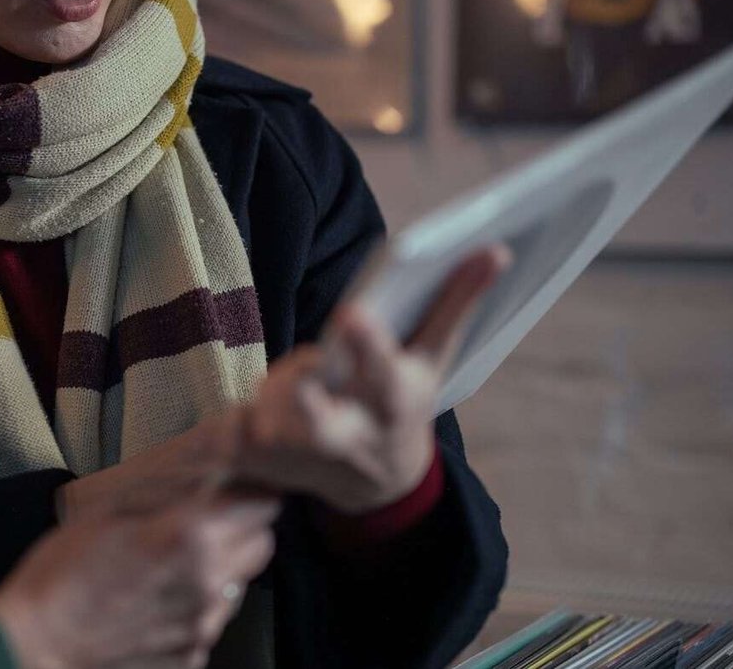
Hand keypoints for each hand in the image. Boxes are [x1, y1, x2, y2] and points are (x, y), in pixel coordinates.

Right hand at [0, 494, 279, 668]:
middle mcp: (208, 583)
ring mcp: (203, 627)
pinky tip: (154, 601)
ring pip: (239, 584)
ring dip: (218, 569)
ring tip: (168, 567)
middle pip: (262, 544)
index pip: (262, 505)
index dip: (249, 492)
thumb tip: (203, 478)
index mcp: (189, 537)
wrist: (35, 645)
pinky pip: (212, 620)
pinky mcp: (193, 657)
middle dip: (242, 528)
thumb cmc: (60, 574)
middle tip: (207, 522)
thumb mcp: (109, 512)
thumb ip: (166, 494)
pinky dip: (195, 607)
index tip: (235, 488)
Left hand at [234, 246, 508, 512]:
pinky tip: (259, 412)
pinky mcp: (267, 468)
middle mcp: (352, 436)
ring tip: (291, 385)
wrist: (377, 483)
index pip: (384, 373)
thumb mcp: (433, 357)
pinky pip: (237, 431)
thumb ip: (456, 302)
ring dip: (270, 395)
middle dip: (305, 403)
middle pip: (321, 422)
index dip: (369, 346)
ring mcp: (305, 460)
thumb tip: (495, 248)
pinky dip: (239, 417)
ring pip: (269, 417)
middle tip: (297, 382)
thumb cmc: (402, 399)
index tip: (353, 314)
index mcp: (394, 402)